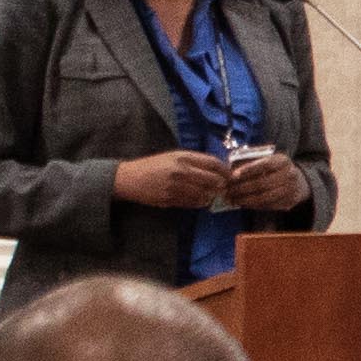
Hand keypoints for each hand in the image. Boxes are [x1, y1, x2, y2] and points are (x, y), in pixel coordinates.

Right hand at [110, 149, 233, 210]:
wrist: (129, 178)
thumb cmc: (154, 165)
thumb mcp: (173, 156)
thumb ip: (194, 161)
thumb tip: (217, 169)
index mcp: (183, 157)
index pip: (213, 163)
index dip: (225, 170)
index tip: (230, 175)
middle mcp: (181, 171)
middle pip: (213, 180)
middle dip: (222, 185)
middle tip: (224, 187)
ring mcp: (176, 186)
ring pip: (205, 194)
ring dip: (211, 196)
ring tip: (211, 194)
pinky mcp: (170, 199)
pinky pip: (193, 203)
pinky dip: (200, 202)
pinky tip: (199, 199)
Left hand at [220, 148, 309, 215]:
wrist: (297, 180)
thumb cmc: (275, 169)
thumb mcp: (268, 160)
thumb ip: (252, 162)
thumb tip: (231, 169)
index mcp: (283, 161)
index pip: (265, 164)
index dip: (248, 170)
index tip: (233, 175)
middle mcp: (290, 174)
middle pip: (263, 183)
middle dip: (243, 188)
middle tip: (229, 190)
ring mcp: (291, 190)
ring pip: (265, 197)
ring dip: (246, 200)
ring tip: (233, 199)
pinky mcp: (290, 202)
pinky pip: (269, 206)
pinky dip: (254, 206)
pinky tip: (244, 203)